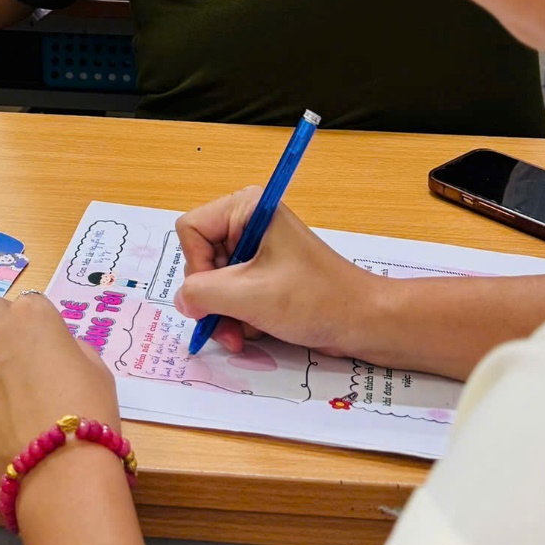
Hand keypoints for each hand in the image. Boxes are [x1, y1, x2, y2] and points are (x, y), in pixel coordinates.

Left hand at [0, 293, 118, 486]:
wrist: (62, 466)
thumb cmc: (89, 415)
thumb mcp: (95, 369)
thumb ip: (70, 347)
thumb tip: (55, 348)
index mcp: (34, 315)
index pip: (28, 305)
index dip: (34, 326)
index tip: (39, 345)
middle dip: (0, 327)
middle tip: (11, 355)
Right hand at [175, 189, 384, 356]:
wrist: (363, 322)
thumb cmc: (316, 300)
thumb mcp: (251, 296)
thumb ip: (203, 294)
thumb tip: (181, 300)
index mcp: (247, 208)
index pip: (191, 230)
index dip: (196, 267)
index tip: (215, 296)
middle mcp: (248, 222)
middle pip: (201, 258)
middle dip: (212, 299)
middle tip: (226, 328)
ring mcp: (257, 249)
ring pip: (214, 281)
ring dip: (224, 313)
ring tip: (241, 336)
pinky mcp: (266, 273)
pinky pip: (233, 293)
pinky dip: (238, 316)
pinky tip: (255, 331)